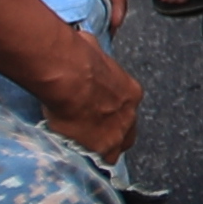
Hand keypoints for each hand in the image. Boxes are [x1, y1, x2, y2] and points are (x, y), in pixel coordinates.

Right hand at [37, 42, 145, 162]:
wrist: (71, 76)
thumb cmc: (78, 57)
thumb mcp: (92, 49)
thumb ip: (92, 53)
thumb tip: (84, 42)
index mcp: (130, 92)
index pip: (125, 108)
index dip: (111, 113)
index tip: (98, 113)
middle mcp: (129, 115)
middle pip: (126, 132)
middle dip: (112, 134)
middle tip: (93, 135)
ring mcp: (118, 134)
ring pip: (114, 150)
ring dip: (100, 150)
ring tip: (82, 149)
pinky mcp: (103, 148)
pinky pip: (98, 161)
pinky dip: (87, 160)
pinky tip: (75, 157)